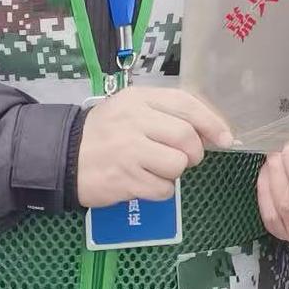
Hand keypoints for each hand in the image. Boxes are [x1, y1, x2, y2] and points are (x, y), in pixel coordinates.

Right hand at [75, 87, 232, 208]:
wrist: (63, 156)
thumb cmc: (105, 132)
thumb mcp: (131, 109)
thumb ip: (167, 113)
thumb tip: (210, 130)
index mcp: (139, 99)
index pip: (186, 104)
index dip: (212, 122)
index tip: (225, 138)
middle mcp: (134, 121)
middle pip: (187, 138)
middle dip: (193, 153)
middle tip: (183, 158)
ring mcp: (128, 151)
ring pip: (177, 165)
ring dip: (175, 172)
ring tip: (156, 168)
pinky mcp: (124, 180)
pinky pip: (163, 189)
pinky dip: (160, 190)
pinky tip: (144, 181)